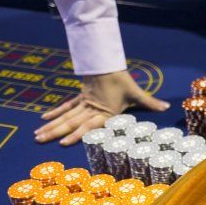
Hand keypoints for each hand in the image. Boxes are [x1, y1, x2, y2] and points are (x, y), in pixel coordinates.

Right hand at [35, 70, 169, 145]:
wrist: (106, 61)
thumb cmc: (121, 80)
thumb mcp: (136, 93)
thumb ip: (150, 102)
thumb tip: (167, 107)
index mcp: (103, 111)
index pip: (88, 125)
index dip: (76, 134)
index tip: (64, 143)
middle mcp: (90, 109)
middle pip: (70, 122)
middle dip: (55, 132)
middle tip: (39, 140)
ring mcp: (83, 103)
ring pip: (65, 116)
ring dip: (51, 125)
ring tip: (37, 134)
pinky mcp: (80, 97)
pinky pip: (66, 106)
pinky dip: (55, 112)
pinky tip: (44, 118)